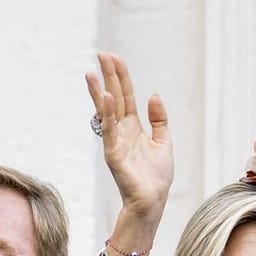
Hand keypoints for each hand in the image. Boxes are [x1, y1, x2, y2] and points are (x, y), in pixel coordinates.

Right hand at [85, 52, 171, 218]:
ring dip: (99, 92)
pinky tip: (105, 98)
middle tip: (101, 54)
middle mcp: (121, 131)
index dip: (121, 76)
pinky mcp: (113, 154)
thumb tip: (153, 94)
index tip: (114, 57)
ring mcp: (115, 141)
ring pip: (106, 111)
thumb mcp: (164, 141)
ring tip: (92, 73)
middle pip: (114, 98)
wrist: (153, 201)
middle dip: (108, 76)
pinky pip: (109, 130)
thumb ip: (159, 119)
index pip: (126, 96)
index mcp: (133, 127)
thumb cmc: (156, 176)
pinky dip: (107, 114)